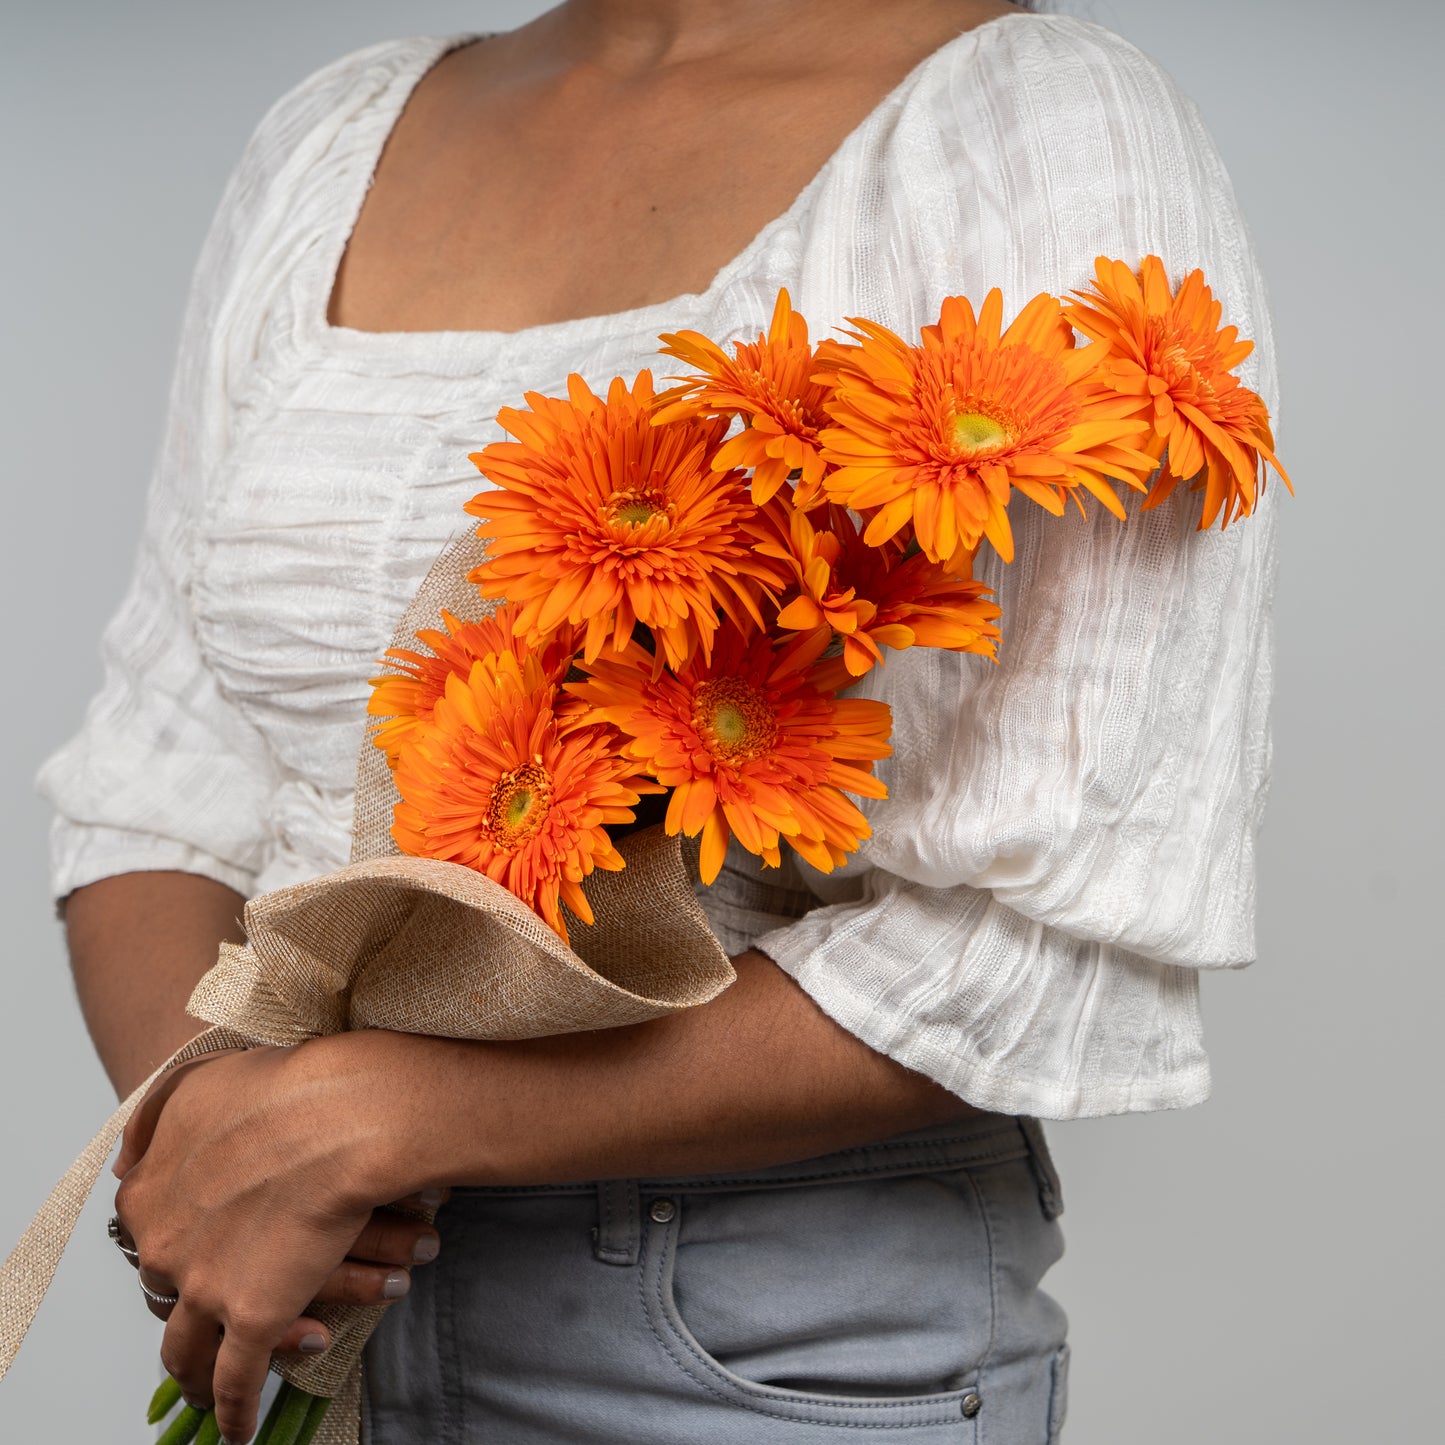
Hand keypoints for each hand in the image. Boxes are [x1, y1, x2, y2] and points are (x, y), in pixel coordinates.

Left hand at [112, 1043, 425, 1442]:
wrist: (344, 1111)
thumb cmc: (287, 1084)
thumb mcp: (199, 1082)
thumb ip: (161, 1114)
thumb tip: (130, 1149)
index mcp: (150, 1188)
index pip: (148, 1230)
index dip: (180, 1238)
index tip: (200, 1241)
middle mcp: (163, 1241)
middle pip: (167, 1287)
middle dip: (198, 1297)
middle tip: (221, 1304)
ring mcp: (204, 1284)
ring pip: (184, 1352)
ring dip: (192, 1377)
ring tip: (200, 1393)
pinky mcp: (251, 1317)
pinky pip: (234, 1381)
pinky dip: (233, 1413)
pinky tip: (239, 1429)